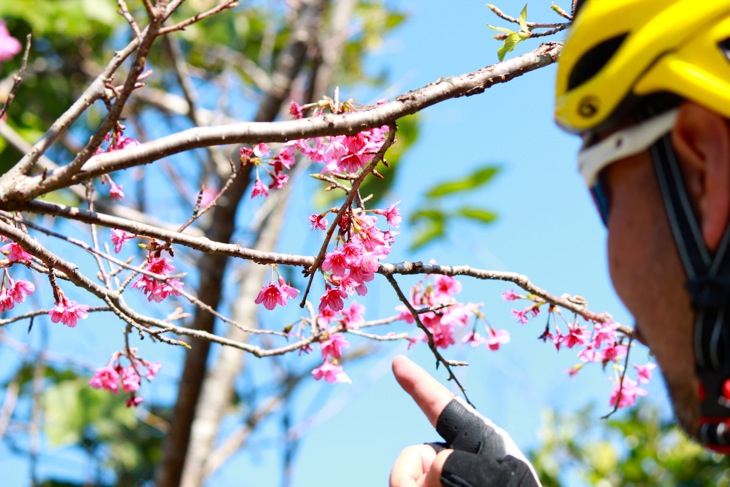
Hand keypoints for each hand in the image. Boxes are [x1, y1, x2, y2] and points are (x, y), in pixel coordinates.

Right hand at [389, 355, 540, 486]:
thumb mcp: (499, 478)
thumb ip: (459, 464)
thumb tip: (430, 471)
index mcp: (480, 443)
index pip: (441, 405)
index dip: (417, 383)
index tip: (398, 362)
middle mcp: (456, 461)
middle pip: (413, 457)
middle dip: (412, 474)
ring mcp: (440, 482)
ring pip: (404, 481)